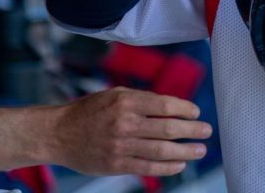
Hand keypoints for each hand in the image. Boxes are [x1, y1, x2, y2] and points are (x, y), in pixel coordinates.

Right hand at [51, 87, 211, 175]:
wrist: (58, 134)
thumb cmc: (89, 111)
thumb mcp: (115, 94)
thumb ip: (142, 100)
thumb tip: (172, 107)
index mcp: (126, 101)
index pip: (165, 105)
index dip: (185, 109)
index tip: (196, 113)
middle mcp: (124, 122)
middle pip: (168, 128)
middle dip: (192, 130)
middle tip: (206, 131)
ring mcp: (120, 146)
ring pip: (161, 150)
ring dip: (185, 151)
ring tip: (200, 150)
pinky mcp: (116, 165)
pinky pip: (148, 168)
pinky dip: (167, 167)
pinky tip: (180, 164)